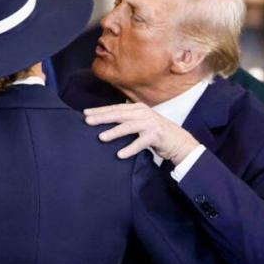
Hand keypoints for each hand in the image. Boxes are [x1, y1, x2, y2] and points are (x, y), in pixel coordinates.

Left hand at [83, 102, 199, 164]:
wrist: (178, 141)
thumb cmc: (155, 132)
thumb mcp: (140, 122)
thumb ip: (126, 119)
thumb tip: (103, 120)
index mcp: (137, 108)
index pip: (115, 108)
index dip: (100, 110)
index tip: (85, 113)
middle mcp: (143, 113)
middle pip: (119, 114)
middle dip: (102, 117)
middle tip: (87, 121)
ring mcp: (150, 123)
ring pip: (129, 126)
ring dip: (114, 132)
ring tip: (101, 137)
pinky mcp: (157, 135)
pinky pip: (141, 143)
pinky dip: (130, 149)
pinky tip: (120, 154)